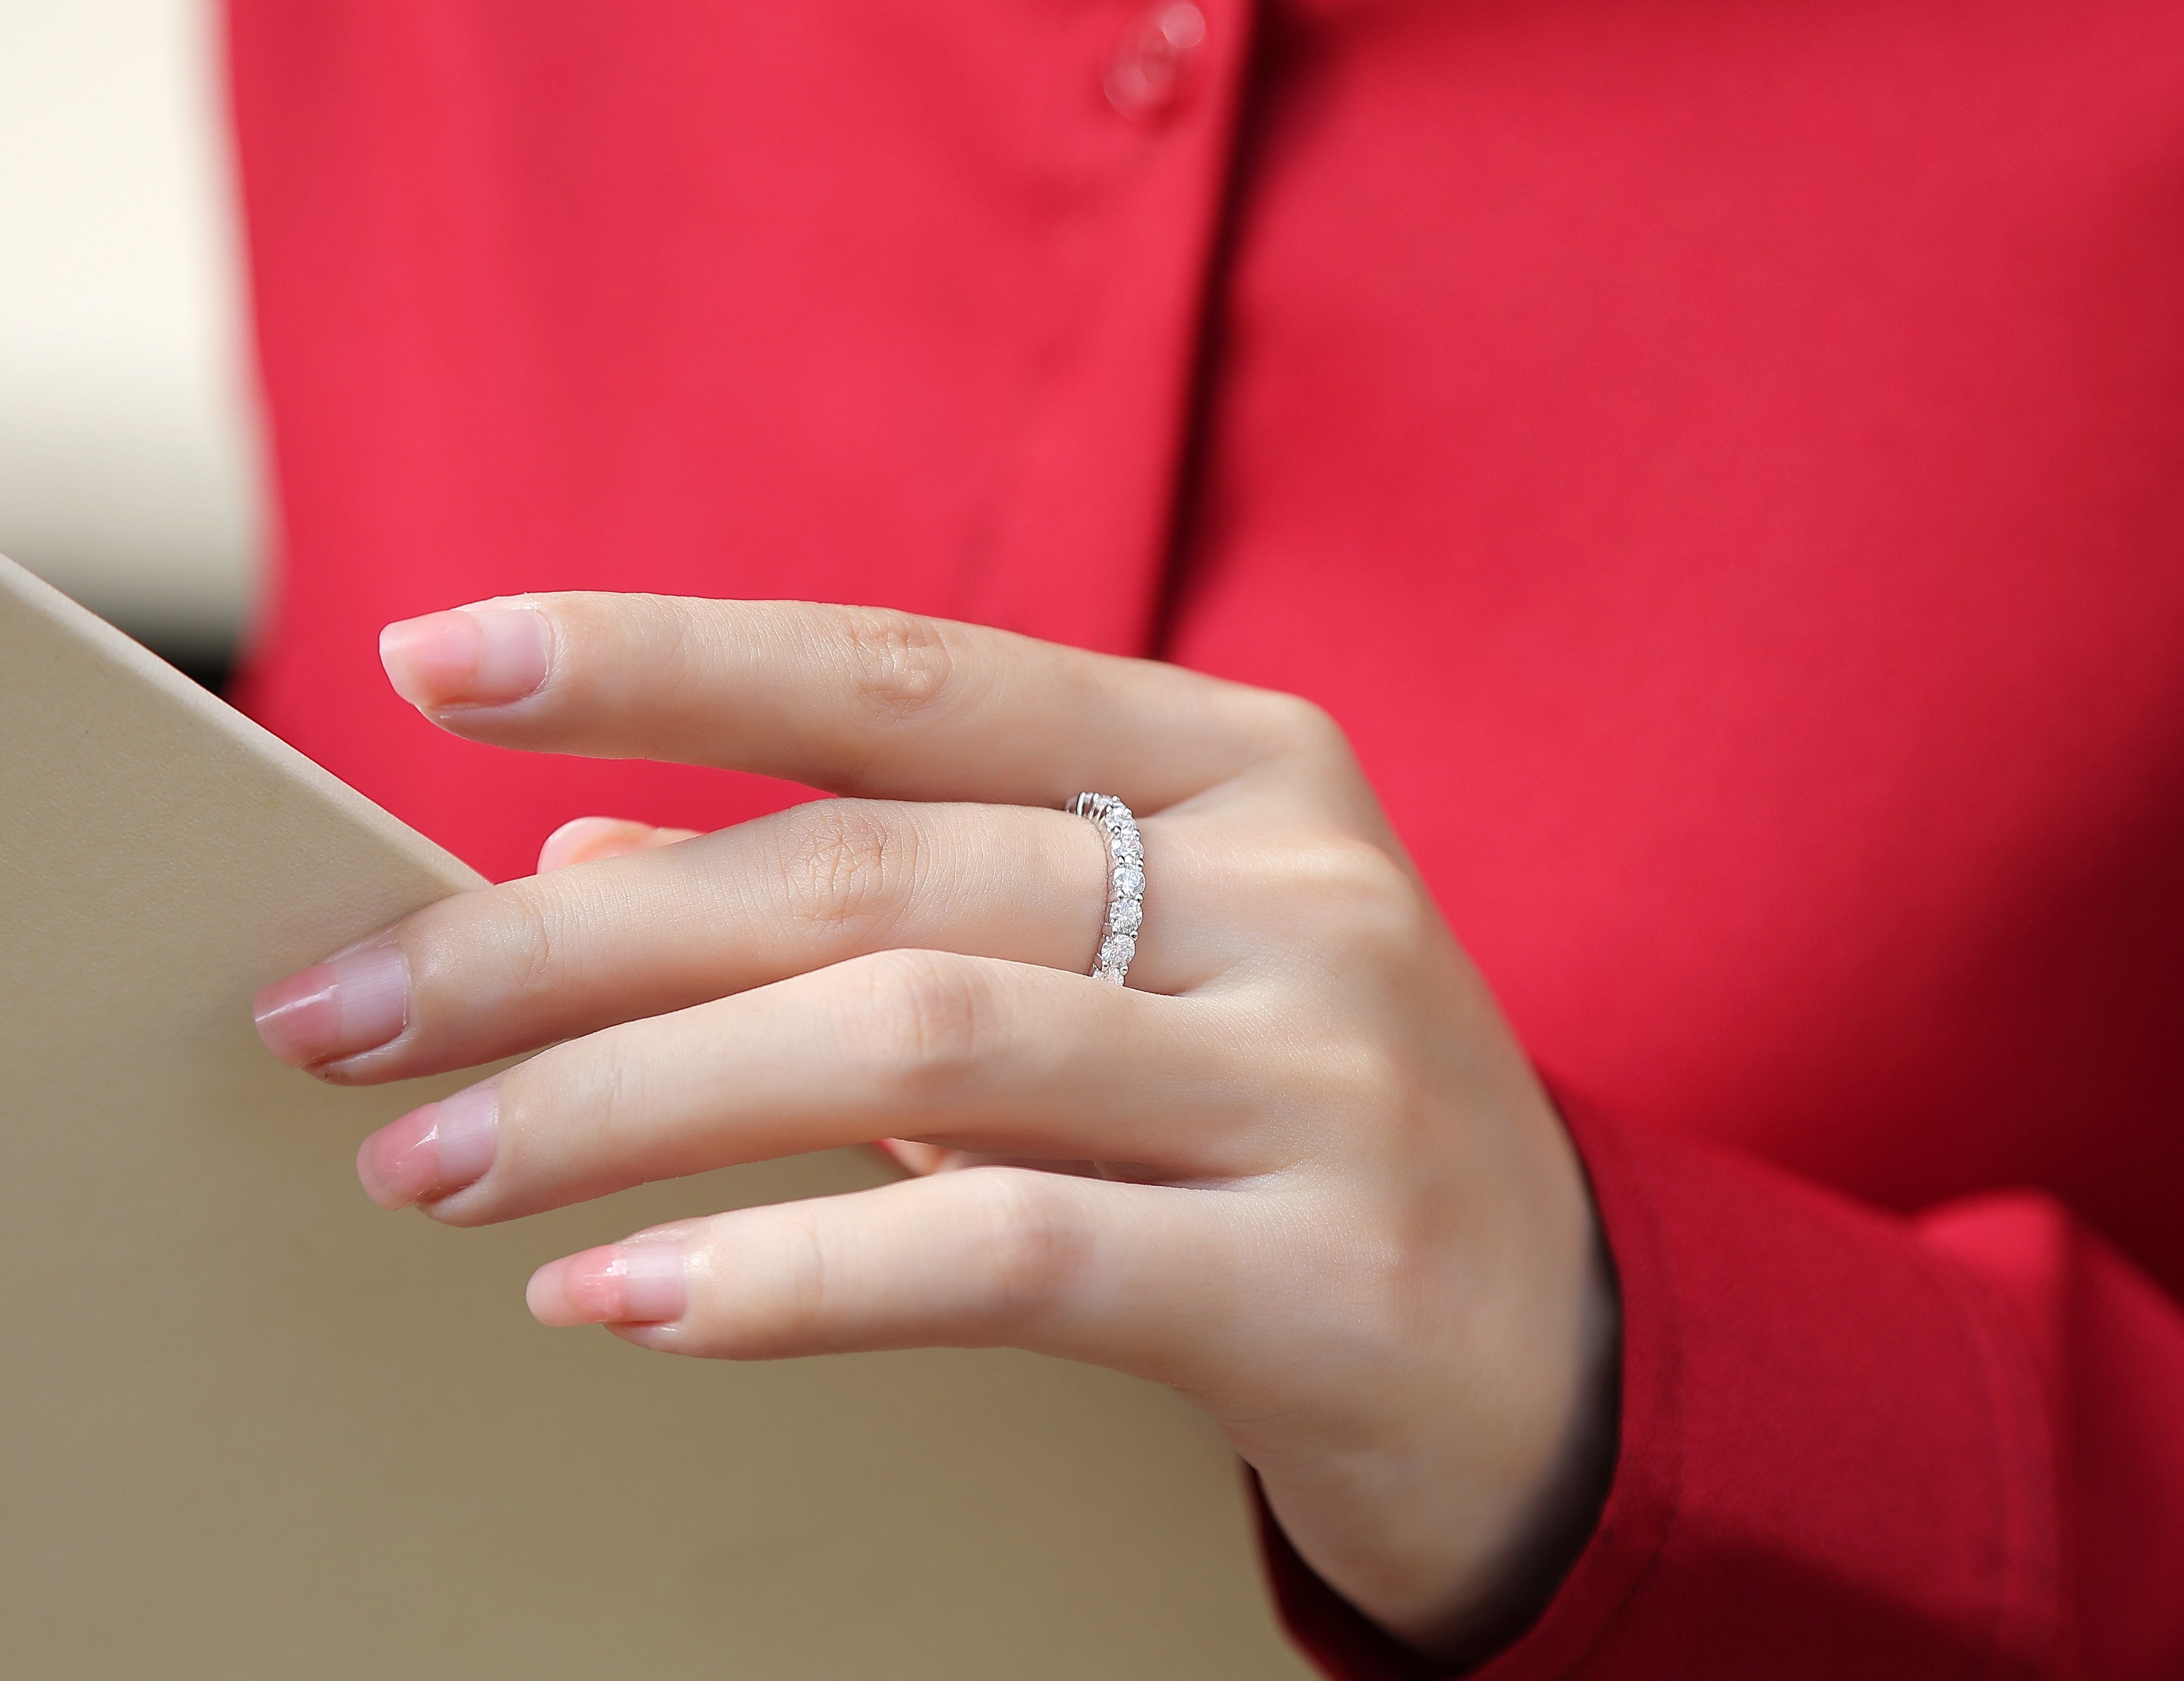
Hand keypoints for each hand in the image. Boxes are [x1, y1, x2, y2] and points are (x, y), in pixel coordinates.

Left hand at [253, 594, 1616, 1659]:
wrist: (1557, 1351)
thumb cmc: (1289, 1125)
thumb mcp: (1114, 978)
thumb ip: (880, 908)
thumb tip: (590, 862)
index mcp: (1241, 764)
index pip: (907, 672)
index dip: (664, 652)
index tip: (430, 658)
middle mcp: (1293, 886)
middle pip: (866, 869)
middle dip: (565, 940)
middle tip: (344, 1009)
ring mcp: (1325, 1075)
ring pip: (915, 1042)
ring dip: (631, 1106)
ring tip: (432, 1164)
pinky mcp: (1326, 1278)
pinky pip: (1006, 1251)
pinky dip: (789, 1273)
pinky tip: (623, 1301)